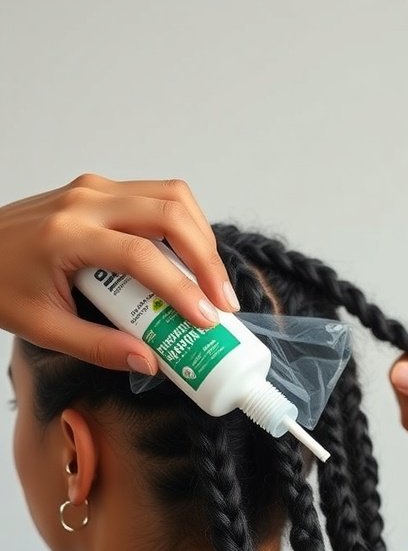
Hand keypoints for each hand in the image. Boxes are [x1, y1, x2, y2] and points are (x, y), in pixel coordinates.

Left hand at [0, 173, 240, 372]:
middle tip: (223, 302)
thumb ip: (98, 347)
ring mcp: (94, 189)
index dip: (181, 289)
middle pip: (169, 213)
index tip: (207, 321)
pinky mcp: (99, 189)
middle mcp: (85, 201)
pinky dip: (181, 225)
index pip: (140, 256)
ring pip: (170, 196)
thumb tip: (151, 361)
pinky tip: (186, 259)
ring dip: (200, 237)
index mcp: (67, 235)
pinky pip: (156, 195)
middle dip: (206, 259)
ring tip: (212, 283)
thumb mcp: (41, 327)